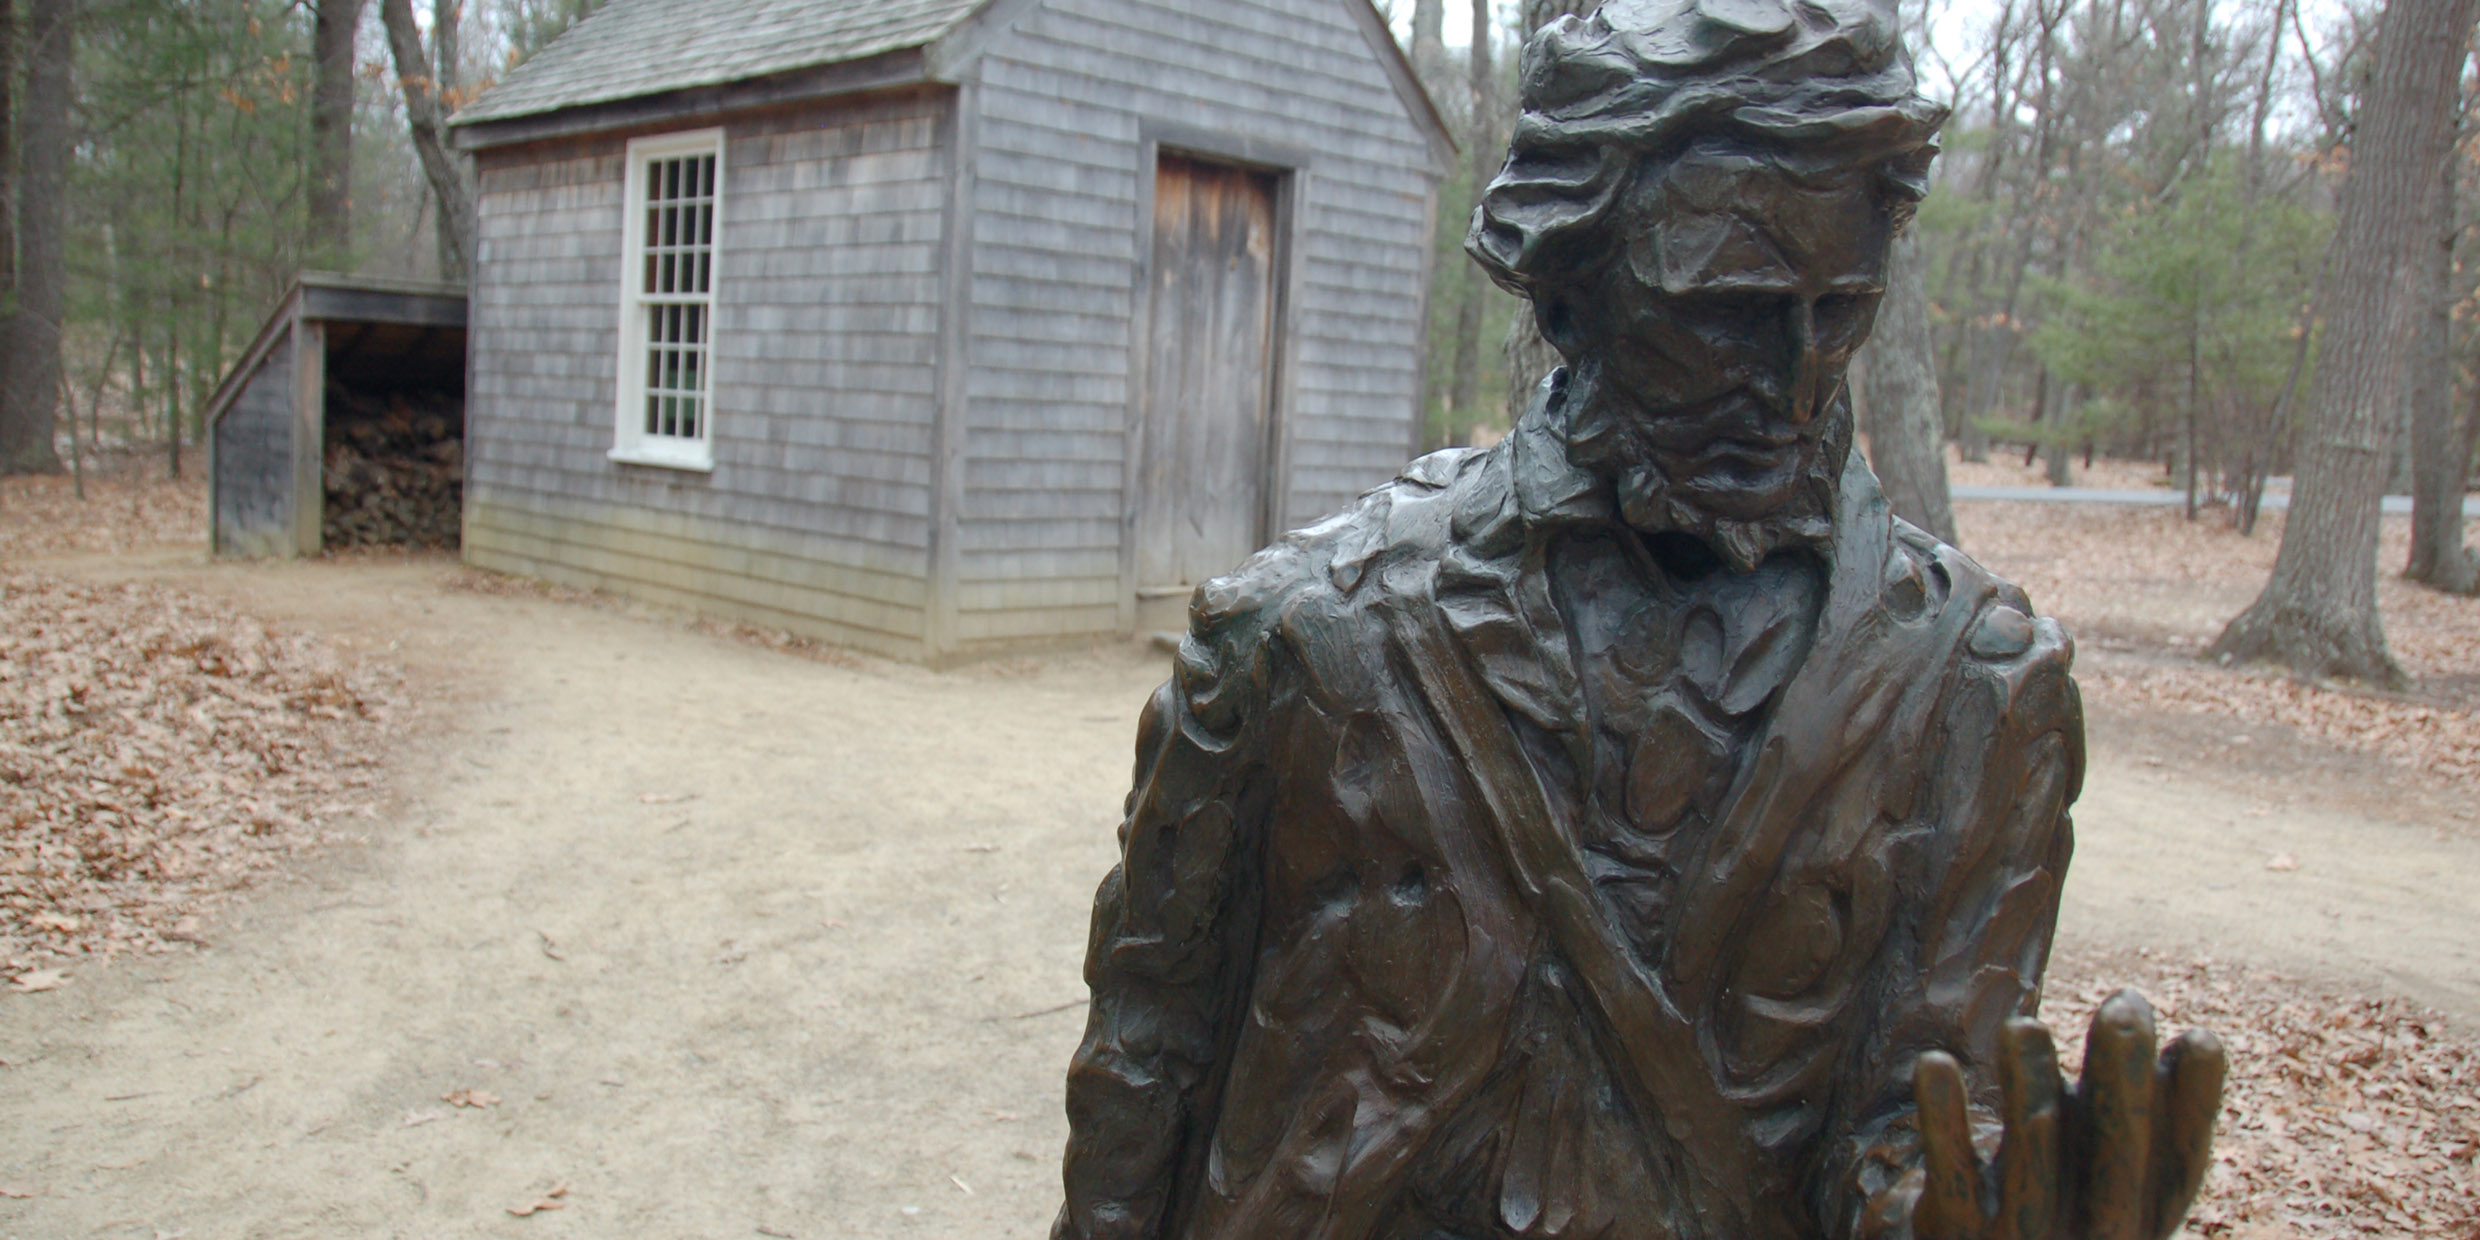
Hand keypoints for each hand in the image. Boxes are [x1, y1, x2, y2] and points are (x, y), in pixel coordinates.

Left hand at [1886, 990, 2225, 1239]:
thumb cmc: (2054, 1206)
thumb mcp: (2106, 1169)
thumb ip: (2138, 1114)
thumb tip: (2201, 1042)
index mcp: (2138, 1219)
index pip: (2179, 1164)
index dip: (2194, 1105)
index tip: (2203, 1038)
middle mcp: (2092, 1235)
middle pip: (2113, 1158)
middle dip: (2121, 1080)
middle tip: (2126, 1006)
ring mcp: (2023, 1237)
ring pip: (2033, 1158)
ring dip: (2029, 1087)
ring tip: (2022, 1025)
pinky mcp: (1955, 1234)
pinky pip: (1951, 1173)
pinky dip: (1944, 1119)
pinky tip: (1937, 1063)